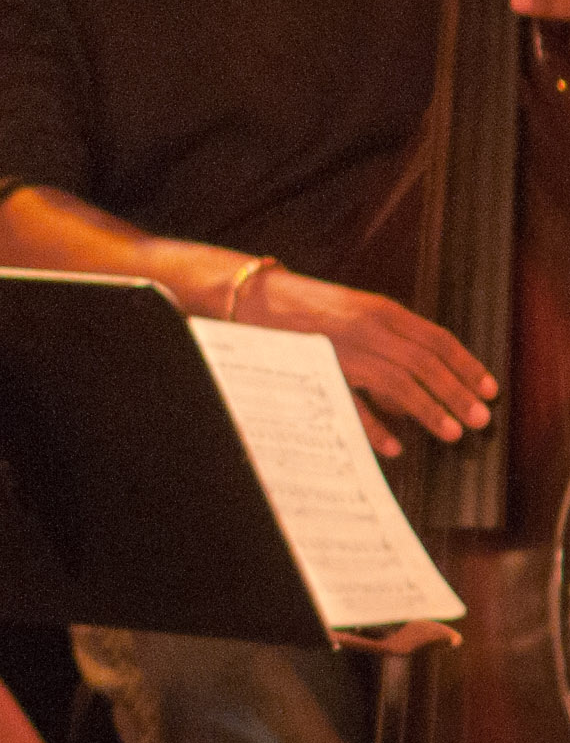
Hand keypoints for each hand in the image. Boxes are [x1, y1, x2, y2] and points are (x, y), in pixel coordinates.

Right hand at [243, 265, 493, 457]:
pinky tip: (394, 445)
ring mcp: (342, 348)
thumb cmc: (312, 307)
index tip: (488, 389)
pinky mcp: (316, 368)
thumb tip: (430, 374)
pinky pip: (351, 402)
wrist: (254, 297)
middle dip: (457, 392)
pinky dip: (375, 425)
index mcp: (381, 310)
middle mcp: (366, 327)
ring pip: (397, 381)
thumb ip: (393, 335)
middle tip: (479, 419)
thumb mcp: (359, 309)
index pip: (437, 339)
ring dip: (428, 409)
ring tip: (451, 433)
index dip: (467, 365)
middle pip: (424, 362)